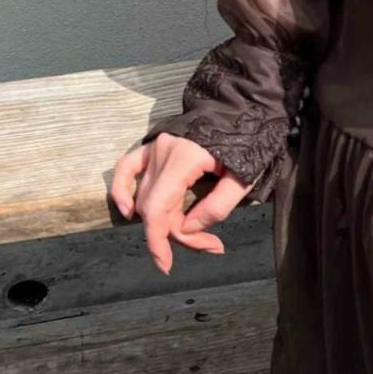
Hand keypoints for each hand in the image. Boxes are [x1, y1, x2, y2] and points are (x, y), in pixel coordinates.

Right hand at [110, 133, 251, 274]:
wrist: (246, 108)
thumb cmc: (250, 142)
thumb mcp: (243, 179)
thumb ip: (216, 207)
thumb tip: (186, 229)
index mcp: (184, 158)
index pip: (158, 209)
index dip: (159, 241)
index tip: (166, 265)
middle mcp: (162, 152)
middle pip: (153, 207)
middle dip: (175, 233)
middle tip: (210, 244)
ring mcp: (154, 146)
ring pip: (142, 194)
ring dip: (160, 220)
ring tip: (186, 234)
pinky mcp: (153, 144)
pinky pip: (127, 167)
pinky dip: (122, 189)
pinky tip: (127, 210)